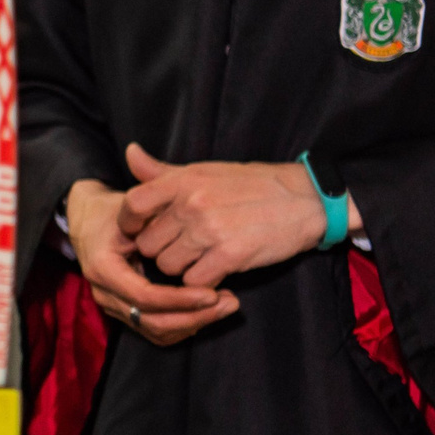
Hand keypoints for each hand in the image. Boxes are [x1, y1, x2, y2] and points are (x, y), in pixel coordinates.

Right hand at [68, 166, 237, 346]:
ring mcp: (113, 306)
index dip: (180, 299)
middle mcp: (105, 293)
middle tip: (229, 303)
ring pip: (156, 331)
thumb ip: (157, 225)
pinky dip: (184, 326)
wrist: (87, 221)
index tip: (212, 293)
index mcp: (104, 269)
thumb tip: (192, 240)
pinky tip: (206, 312)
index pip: (145, 297)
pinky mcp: (124, 312)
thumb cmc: (113, 212)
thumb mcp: (132, 211)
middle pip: (153, 321)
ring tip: (225, 307)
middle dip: (195, 317)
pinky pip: (155, 331)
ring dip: (194, 323)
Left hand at [117, 141, 343, 290]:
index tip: (138, 231)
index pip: (133, 204)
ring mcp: (210, 230)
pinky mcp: (230, 255)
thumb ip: (163, 171)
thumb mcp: (205, 171)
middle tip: (181, 247)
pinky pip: (194, 280)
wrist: (306, 199)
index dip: (129, 224)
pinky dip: (202, 281)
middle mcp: (192, 204)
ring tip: (201, 257)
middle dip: (160, 250)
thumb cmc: (252, 185)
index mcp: (184, 181)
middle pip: (148, 244)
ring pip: (168, 266)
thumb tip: (130, 153)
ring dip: (181, 267)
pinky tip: (216, 269)